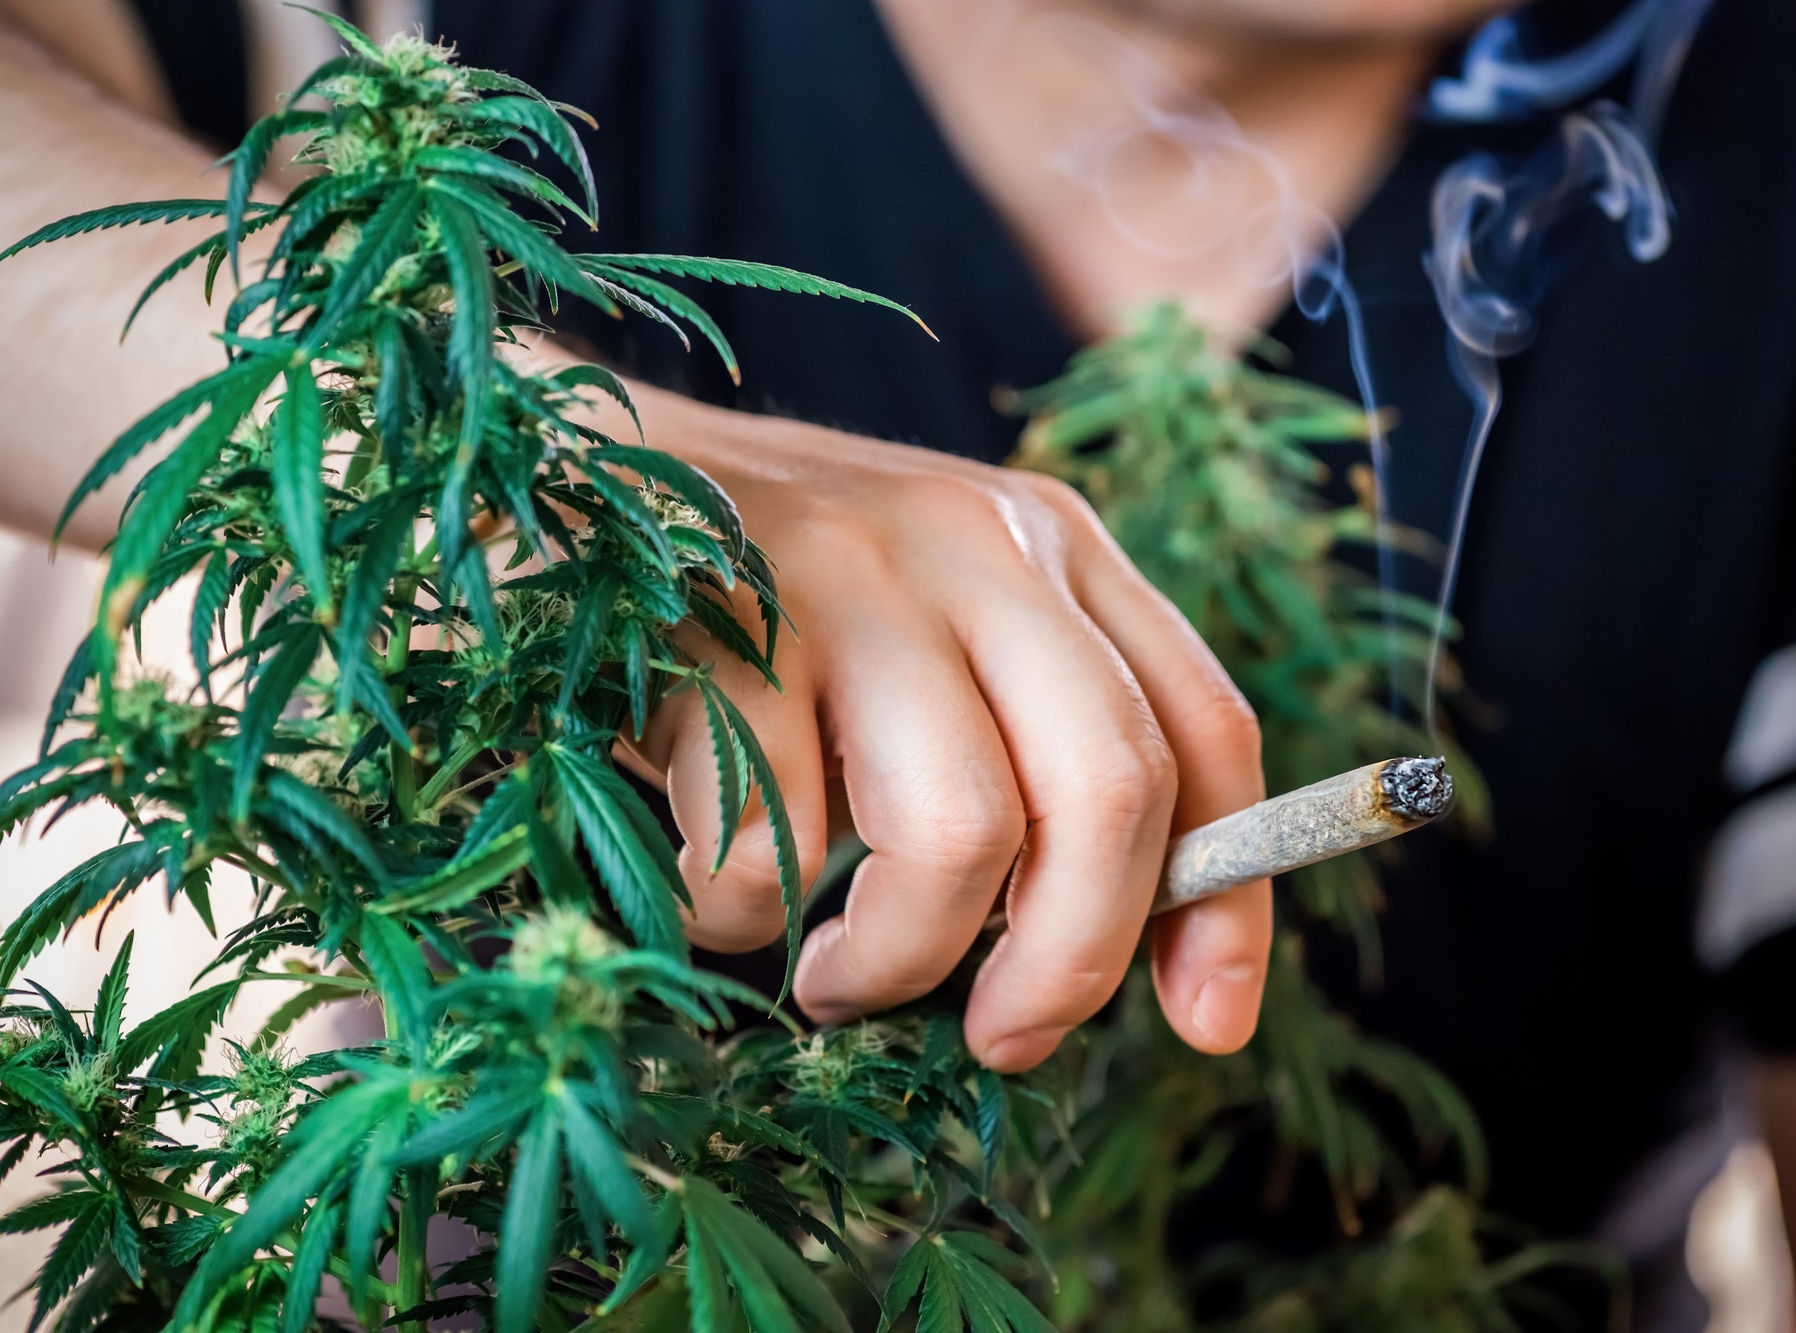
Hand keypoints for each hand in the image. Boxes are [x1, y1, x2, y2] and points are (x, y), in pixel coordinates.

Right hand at [619, 387, 1270, 1072]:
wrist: (570, 472)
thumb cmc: (762, 600)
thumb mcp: (927, 635)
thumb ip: (1020, 743)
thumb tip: (1092, 952)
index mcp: (1051, 544)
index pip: (1201, 728)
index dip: (1225, 899)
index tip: (1205, 1023)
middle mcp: (973, 540)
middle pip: (1109, 789)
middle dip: (1067, 963)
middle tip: (1000, 1038)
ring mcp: (848, 570)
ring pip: (957, 835)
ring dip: (892, 961)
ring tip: (828, 971)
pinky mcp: (719, 618)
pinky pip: (773, 845)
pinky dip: (741, 915)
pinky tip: (710, 885)